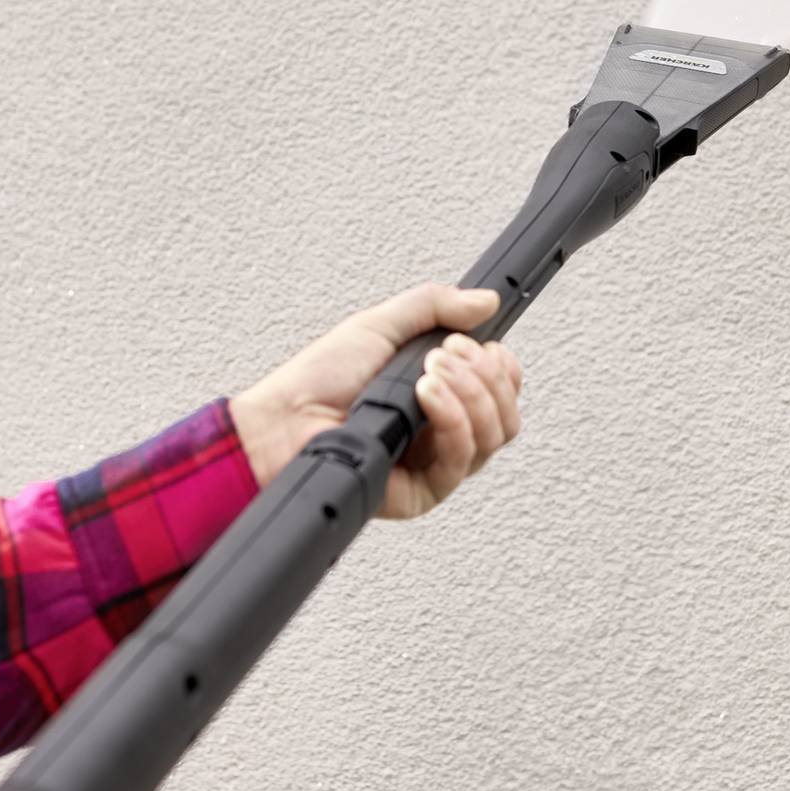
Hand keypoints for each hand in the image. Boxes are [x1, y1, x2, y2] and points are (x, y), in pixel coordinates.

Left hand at [232, 283, 526, 519]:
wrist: (282, 421)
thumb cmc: (317, 381)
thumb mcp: (379, 325)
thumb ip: (434, 306)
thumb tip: (485, 300)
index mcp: (440, 393)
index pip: (501, 387)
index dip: (501, 366)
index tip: (475, 343)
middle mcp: (444, 429)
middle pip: (507, 413)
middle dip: (486, 376)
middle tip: (445, 353)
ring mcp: (436, 461)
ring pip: (494, 436)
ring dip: (470, 394)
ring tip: (427, 373)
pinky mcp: (425, 490)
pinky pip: (463, 461)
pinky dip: (453, 421)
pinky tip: (427, 397)